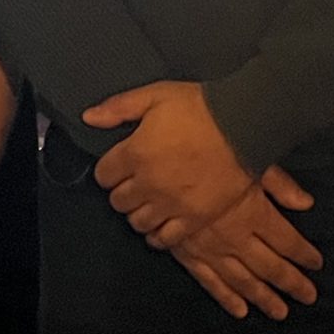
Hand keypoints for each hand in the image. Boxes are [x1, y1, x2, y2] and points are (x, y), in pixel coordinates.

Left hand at [86, 81, 253, 245]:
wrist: (244, 125)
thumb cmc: (200, 107)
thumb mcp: (156, 96)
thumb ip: (119, 108)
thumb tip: (89, 118)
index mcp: (134, 154)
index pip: (103, 176)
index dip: (110, 170)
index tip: (121, 165)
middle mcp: (147, 184)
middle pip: (118, 201)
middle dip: (123, 191)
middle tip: (136, 182)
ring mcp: (171, 204)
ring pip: (137, 222)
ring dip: (139, 212)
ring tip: (150, 202)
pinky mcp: (193, 218)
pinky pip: (165, 238)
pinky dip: (159, 233)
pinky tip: (162, 222)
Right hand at [172, 169, 322, 319]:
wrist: (160, 156)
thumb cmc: (208, 149)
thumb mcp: (250, 157)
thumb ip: (279, 183)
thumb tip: (306, 203)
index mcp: (253, 212)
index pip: (288, 241)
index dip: (304, 254)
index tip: (317, 264)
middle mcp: (235, 236)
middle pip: (270, 267)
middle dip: (291, 283)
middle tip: (309, 297)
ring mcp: (210, 248)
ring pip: (242, 280)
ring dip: (263, 298)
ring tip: (280, 313)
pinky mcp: (186, 252)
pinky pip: (209, 281)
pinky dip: (226, 297)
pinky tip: (239, 311)